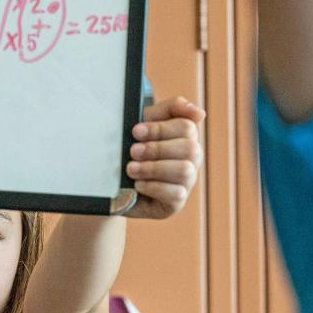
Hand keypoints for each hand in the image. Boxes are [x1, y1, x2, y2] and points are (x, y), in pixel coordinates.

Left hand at [124, 97, 205, 219]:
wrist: (113, 184)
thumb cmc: (133, 149)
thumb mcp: (145, 125)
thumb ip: (169, 110)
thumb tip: (199, 113)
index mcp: (186, 137)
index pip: (187, 126)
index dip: (160, 128)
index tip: (136, 131)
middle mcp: (192, 159)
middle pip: (189, 148)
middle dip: (157, 148)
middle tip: (133, 151)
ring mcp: (187, 182)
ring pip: (184, 170)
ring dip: (153, 168)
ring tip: (131, 169)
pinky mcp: (176, 202)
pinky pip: (175, 193)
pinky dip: (153, 187)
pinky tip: (138, 184)